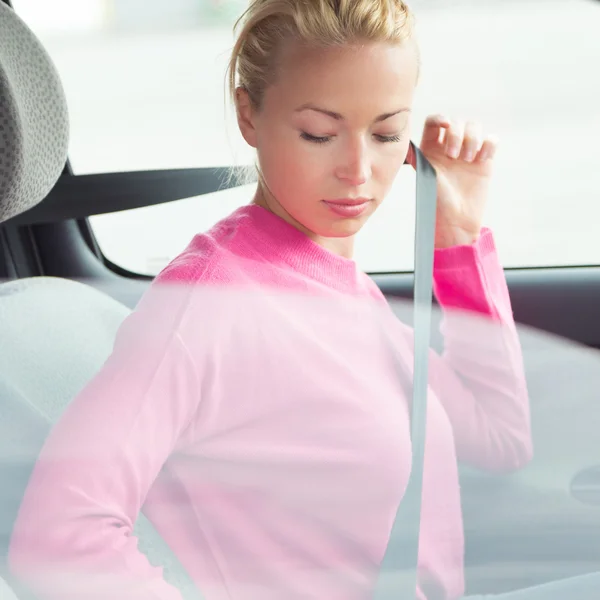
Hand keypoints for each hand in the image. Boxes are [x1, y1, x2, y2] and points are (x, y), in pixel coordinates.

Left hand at [407, 115, 497, 248]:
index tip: (445, 125)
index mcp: (431, 148)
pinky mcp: (485, 160)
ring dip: (472, 139)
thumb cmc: (436, 200)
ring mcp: (467, 152)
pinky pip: (491, 140)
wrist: (455, 219)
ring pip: (474, 127)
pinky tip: (481, 160)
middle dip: (457, 134)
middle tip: (453, 156)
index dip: (441, 118)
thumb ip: (416, 156)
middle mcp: (449, 147)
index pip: (435, 122)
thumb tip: (405, 142)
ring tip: (468, 159)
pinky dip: (489, 145)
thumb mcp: (424, 175)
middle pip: (457, 122)